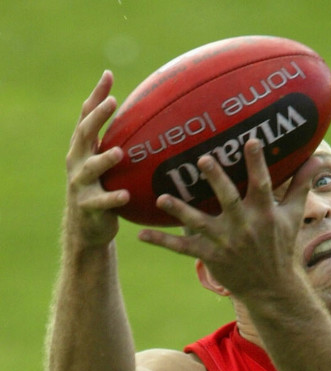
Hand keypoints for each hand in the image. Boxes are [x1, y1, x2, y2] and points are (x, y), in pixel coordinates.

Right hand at [65, 70, 129, 246]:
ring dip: (104, 159)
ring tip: (119, 153)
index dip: (96, 96)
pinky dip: (113, 198)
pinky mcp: (88, 207)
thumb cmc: (101, 188)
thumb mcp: (105, 164)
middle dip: (97, 117)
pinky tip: (126, 194)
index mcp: (82, 148)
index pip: (86, 116)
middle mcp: (77, 161)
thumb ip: (119, 142)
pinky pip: (101, 202)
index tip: (109, 76)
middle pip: (84, 134)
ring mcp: (81, 184)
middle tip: (112, 103)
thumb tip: (147, 116)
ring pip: (91, 168)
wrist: (87, 227)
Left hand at [139, 140, 323, 298]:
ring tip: (161, 198)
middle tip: (203, 159)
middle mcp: (244, 227)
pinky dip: (163, 241)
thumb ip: (300, 186)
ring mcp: (225, 243)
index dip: (257, 163)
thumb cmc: (281, 248)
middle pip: (229, 200)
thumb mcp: (293, 217)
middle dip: (216, 180)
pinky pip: (183, 248)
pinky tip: (141, 235)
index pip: (262, 184)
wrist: (271, 288)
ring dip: (180, 210)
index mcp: (264, 214)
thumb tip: (316, 157)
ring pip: (200, 223)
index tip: (250, 140)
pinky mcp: (210, 257)